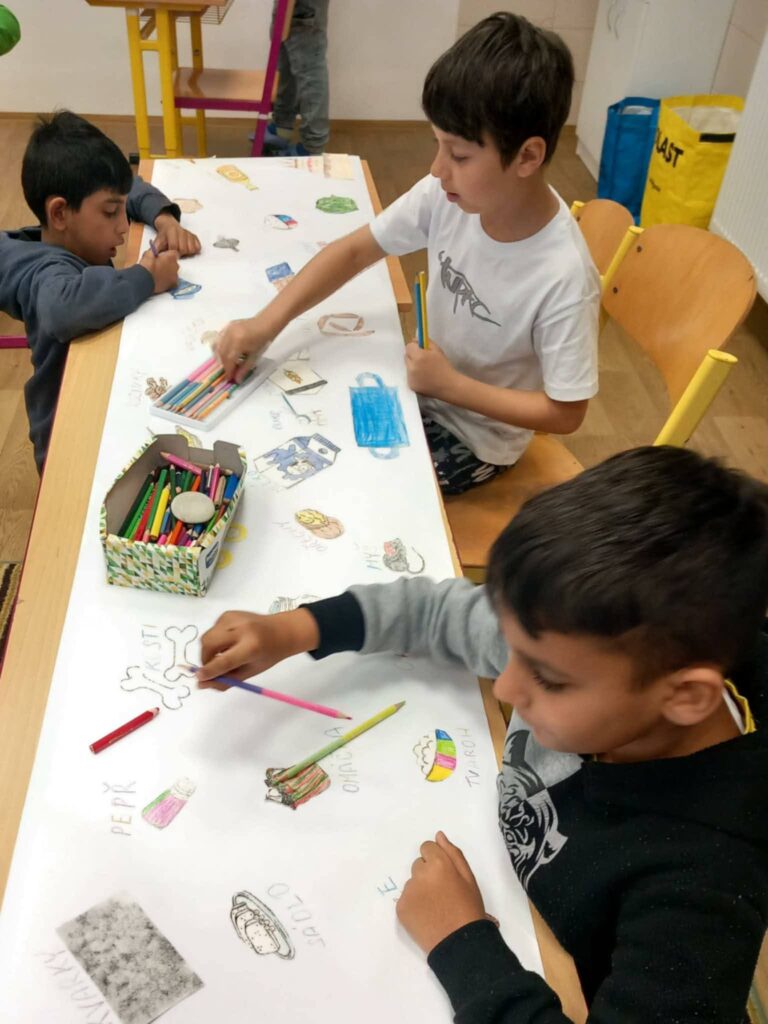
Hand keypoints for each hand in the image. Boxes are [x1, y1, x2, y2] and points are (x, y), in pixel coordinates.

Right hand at [139, 247, 179, 293]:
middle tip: (158, 266)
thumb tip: (159, 243)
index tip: (162, 257)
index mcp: (171, 257)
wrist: (144, 280)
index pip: (174, 253)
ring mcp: (176, 276)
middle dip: (168, 264)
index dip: (167, 255)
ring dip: (168, 273)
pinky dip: (168, 281)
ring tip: (158, 275)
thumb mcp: (149, 252)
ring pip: (174, 273)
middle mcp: (176, 266)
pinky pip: (173, 281)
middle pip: (174, 263)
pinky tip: (161, 281)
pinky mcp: (174, 284)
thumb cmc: (146, 265)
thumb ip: (157, 247)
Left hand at [153, 211, 200, 256]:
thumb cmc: (164, 236)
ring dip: (187, 252)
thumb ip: (155, 249)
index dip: (172, 252)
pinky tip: (188, 248)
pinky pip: (198, 247)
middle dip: (180, 253)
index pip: (174, 246)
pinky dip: (194, 250)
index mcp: (171, 231)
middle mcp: (182, 231)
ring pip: (192, 249)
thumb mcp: (158, 240)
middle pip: (184, 249)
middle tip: (176, 252)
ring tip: (181, 250)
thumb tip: (153, 256)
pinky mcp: (194, 237)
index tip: (171, 253)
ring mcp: (189, 234)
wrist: (168, 225)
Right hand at [197, 608, 319, 690]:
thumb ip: (226, 680)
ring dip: (209, 649)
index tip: (199, 678)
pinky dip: (216, 639)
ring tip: (225, 653)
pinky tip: (229, 641)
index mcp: (252, 647)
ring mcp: (234, 618)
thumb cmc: (268, 655)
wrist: (282, 630)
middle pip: (209, 643)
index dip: (209, 670)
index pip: (225, 660)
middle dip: (205, 658)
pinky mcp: (228, 613)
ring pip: (208, 636)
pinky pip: (213, 629)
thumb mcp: (251, 671)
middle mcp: (242, 629)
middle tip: (212, 667)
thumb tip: (201, 684)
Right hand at [216, 315, 275, 381]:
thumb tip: (237, 380)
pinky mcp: (227, 326)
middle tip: (228, 372)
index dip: (228, 370)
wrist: (265, 324)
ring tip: (227, 363)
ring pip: (217, 346)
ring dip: (220, 357)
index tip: (229, 378)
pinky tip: (225, 353)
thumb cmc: (263, 341)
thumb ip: (244, 368)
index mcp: (238, 342)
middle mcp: (230, 334)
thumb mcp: (254, 356)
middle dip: (224, 364)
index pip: (229, 360)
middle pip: (221, 353)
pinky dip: (220, 347)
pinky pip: (219, 339)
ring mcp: (227, 329)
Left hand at [396, 832, 488, 953]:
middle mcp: (420, 874)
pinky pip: (406, 898)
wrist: (460, 945)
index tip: (444, 875)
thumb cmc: (469, 909)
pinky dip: (414, 904)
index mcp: (439, 864)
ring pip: (412, 882)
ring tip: (436, 907)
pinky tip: (427, 916)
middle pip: (418, 865)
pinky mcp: (400, 908)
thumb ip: (453, 853)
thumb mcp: (469, 878)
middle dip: (428, 874)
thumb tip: (438, 835)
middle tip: (442, 893)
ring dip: (421, 889)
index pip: (427, 848)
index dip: (436, 861)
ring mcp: (408, 892)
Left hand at [404, 341, 459, 399]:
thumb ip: (425, 342)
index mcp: (419, 356)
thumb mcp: (437, 350)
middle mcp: (412, 367)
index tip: (421, 350)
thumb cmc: (444, 366)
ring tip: (425, 371)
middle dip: (413, 356)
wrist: (448, 386)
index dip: (415, 347)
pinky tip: (424, 378)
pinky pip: (410, 376)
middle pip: (406, 356)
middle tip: (424, 360)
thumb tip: (414, 340)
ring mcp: (410, 377)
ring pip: (408, 366)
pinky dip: (415, 376)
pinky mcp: (411, 385)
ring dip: (413, 366)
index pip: (408, 346)